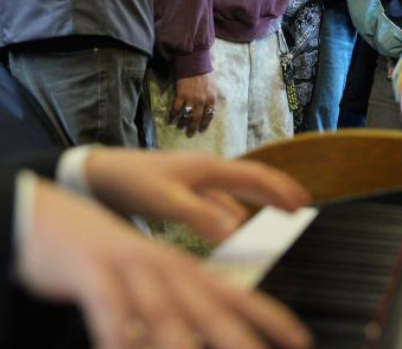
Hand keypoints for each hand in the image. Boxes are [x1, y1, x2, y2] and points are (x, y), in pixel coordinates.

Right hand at [19, 180, 311, 348]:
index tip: (300, 339)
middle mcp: (160, 264)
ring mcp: (125, 264)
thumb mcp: (143, 280)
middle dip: (237, 336)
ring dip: (178, 340)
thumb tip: (204, 335)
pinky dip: (117, 329)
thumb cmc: (100, 260)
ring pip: (160, 306)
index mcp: (178, 267)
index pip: (232, 292)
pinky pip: (107, 301)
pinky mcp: (88, 268)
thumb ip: (175, 310)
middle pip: (206, 302)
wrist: (41, 216)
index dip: (268, 316)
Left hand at [83, 150, 311, 242]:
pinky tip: (231, 229)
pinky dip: (229, 217)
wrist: (98, 175)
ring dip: (253, 207)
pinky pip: (215, 205)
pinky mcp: (180, 193)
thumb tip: (238, 233)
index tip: (303, 203)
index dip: (280, 190)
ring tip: (270, 222)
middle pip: (249, 182)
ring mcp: (193, 181)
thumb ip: (203, 217)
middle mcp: (205, 171)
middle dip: (274, 195)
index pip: (255, 177)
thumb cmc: (132, 182)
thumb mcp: (167, 201)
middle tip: (297, 210)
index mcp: (209, 168)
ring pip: (233, 195)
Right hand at [170, 72, 217, 136]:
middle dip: (193, 128)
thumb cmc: (205, 73)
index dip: (204, 124)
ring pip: (186, 116)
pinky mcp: (181, 95)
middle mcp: (202, 101)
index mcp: (211, 99)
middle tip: (190, 134)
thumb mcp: (213, 86)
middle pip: (197, 119)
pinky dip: (173, 115)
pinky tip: (170, 120)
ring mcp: (191, 99)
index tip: (201, 130)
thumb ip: (210, 97)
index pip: (209, 116)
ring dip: (182, 123)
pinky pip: (176, 109)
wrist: (195, 64)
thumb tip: (209, 106)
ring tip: (180, 127)